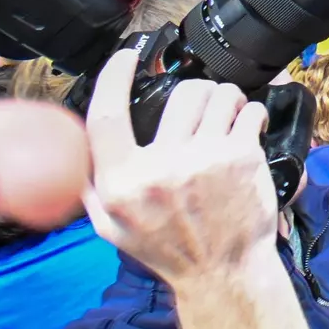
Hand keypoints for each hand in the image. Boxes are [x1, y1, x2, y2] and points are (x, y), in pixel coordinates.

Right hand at [84, 49, 275, 288]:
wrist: (221, 271)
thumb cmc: (167, 247)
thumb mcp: (111, 225)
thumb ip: (90, 182)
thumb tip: (77, 141)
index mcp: (120, 183)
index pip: (106, 116)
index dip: (113, 77)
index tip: (126, 57)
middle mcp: (160, 169)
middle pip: (179, 93)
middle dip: (194, 92)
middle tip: (200, 108)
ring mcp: (204, 160)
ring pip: (218, 94)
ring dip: (224, 99)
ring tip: (225, 116)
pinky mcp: (242, 158)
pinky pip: (249, 111)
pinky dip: (251, 113)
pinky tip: (247, 127)